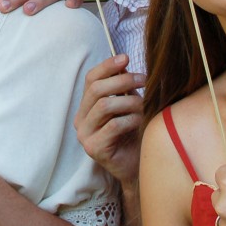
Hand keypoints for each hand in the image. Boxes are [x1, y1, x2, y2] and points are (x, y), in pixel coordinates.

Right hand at [74, 54, 144, 182]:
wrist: (138, 167)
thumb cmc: (135, 134)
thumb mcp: (128, 106)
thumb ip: (122, 88)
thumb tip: (124, 62)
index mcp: (86, 107)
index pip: (90, 79)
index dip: (107, 66)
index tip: (126, 57)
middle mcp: (81, 120)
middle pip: (96, 90)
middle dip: (122, 81)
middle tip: (143, 79)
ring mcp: (85, 135)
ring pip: (104, 106)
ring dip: (129, 101)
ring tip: (144, 105)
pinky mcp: (94, 149)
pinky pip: (113, 125)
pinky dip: (131, 119)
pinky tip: (142, 120)